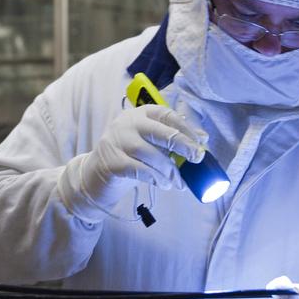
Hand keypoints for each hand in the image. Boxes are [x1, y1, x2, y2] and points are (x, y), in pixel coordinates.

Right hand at [59, 106, 205, 217]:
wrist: (96, 175)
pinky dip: (154, 178)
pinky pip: (137, 169)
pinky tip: (162, 184)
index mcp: (140, 114)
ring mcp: (116, 141)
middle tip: (197, 158)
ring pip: (148, 153)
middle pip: (159, 131)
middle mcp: (127, 123)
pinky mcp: (110, 161)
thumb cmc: (130, 157)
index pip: (166, 115)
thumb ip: (171, 140)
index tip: (201, 141)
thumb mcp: (151, 144)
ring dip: (168, 169)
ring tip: (178, 182)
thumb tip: (202, 140)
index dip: (186, 127)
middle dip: (182, 144)